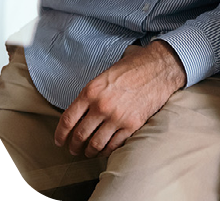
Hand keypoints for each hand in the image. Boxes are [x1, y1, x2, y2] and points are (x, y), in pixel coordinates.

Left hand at [54, 41, 187, 158]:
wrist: (160, 68)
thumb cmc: (132, 67)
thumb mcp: (105, 74)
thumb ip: (91, 93)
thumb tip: (81, 110)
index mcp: (91, 91)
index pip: (68, 120)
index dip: (60, 134)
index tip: (59, 141)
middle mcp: (101, 106)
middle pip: (79, 135)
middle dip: (73, 146)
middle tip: (73, 149)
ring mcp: (117, 118)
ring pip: (95, 144)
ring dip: (89, 152)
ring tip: (88, 152)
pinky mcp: (132, 125)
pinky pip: (114, 145)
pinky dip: (106, 151)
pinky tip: (104, 150)